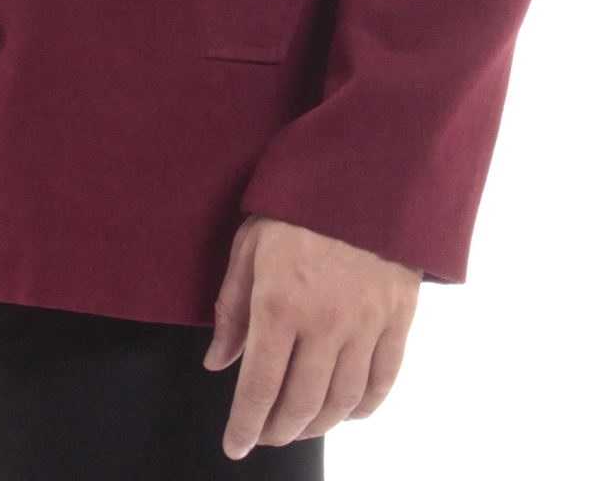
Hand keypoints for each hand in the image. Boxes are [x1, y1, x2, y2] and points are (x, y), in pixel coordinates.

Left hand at [205, 214, 420, 458]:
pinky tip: (346, 410)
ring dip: (317, 425)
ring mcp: (366, 324)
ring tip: (300, 425)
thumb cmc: (298, 203)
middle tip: (265, 434)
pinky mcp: (398, 318)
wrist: (365, 170)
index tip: (235, 446)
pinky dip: (363, 407)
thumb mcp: (250, 245)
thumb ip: (232, 308)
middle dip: (278, 430)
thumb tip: (218, 361)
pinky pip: (383, 381)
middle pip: (301, 404)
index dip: (245, 426)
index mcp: (280, 303)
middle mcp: (324, 323)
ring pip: (342, 402)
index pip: (259, 388)